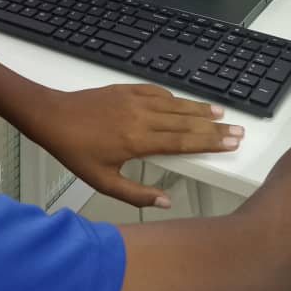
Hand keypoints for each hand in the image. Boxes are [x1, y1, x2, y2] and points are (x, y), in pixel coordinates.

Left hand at [30, 84, 243, 207]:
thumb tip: (166, 201)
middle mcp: (141, 117)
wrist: (53, 116)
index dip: (210, 141)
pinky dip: (174, 97)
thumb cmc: (75, 150)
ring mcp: (135, 100)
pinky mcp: (126, 89)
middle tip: (237, 129)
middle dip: (214, 126)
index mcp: (138, 141)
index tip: (230, 142)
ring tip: (220, 112)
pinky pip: (157, 91)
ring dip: (199, 108)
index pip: (183, 141)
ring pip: (175, 104)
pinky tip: (183, 102)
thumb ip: (136, 193)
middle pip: (186, 121)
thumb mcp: (102, 181)